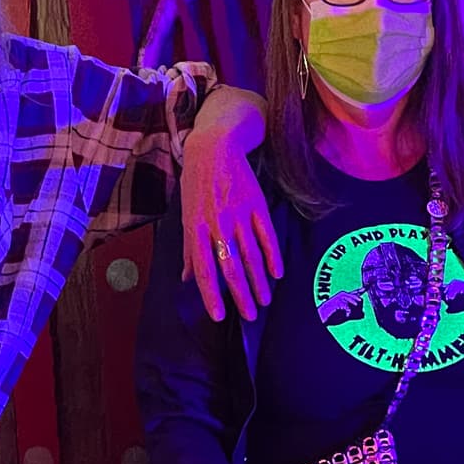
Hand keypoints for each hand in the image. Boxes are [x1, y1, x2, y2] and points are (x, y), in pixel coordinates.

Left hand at [181, 130, 282, 323]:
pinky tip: (278, 274)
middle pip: (231, 267)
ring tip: (265, 301)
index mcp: (196, 228)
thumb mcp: (186, 215)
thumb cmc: (195, 184)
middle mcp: (217, 223)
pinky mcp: (256, 203)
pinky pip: (267, 234)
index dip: (212, 295)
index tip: (220, 316)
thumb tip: (186, 280)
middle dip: (241, 295)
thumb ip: (188, 250)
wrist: (214, 147)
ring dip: (259, 281)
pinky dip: (273, 255)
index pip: (204, 269)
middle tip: (251, 317)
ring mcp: (238, 213)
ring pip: (251, 254)